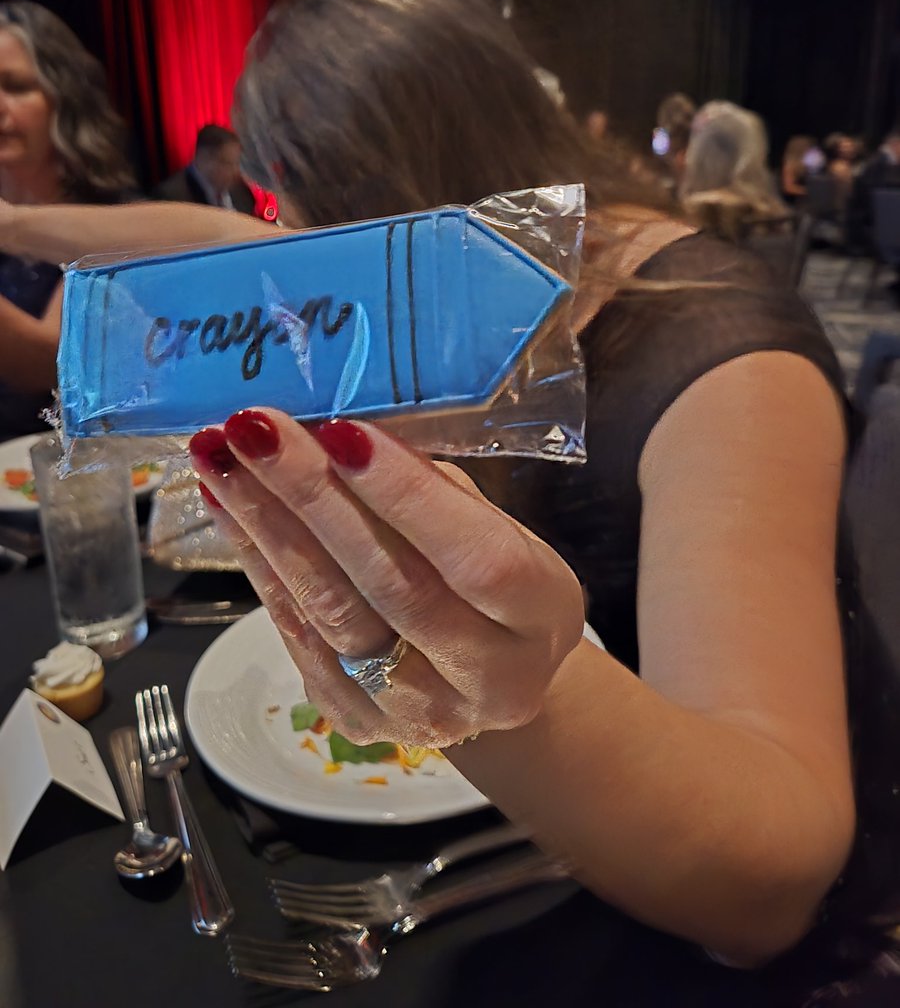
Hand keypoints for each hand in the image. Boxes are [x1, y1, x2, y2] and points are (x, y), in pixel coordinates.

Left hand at [189, 410, 583, 747]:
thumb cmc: (494, 580)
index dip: (406, 496)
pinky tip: (228, 508)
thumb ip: (435, 490)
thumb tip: (346, 433)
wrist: (490, 679)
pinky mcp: (358, 724)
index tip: (340, 430)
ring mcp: (419, 714)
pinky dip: (257, 566)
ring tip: (218, 460)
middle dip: (311, 498)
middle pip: (388, 587)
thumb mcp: (495, 526)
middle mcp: (489, 680)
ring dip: (265, 528)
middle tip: (252, 429)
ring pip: (330, 615)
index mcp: (542, 617)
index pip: (476, 560)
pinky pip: (297, 638)